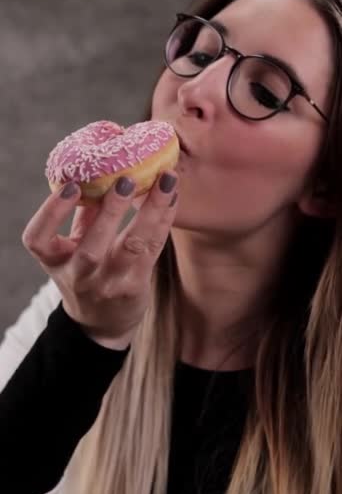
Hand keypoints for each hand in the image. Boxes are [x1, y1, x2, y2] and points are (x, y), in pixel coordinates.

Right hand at [22, 172, 177, 347]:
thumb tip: (101, 171)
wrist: (101, 322)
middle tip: (127, 180)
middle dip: (110, 212)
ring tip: (166, 181)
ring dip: (150, 211)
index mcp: (54, 261)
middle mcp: (78, 276)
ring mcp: (108, 284)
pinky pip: (152, 249)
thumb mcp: (74, 247)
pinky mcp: (135, 287)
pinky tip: (172, 197)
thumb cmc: (86, 271)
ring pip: (131, 247)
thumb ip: (84, 215)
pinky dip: (164, 220)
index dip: (52, 211)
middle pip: (91, 248)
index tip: (71, 186)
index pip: (38, 239)